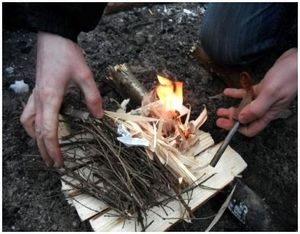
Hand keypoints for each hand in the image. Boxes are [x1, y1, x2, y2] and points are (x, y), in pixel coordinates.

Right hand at [20, 32, 102, 166]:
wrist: (53, 37)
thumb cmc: (67, 55)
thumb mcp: (85, 75)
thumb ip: (92, 97)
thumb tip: (99, 116)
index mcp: (50, 98)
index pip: (49, 130)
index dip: (53, 149)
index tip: (60, 162)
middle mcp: (39, 100)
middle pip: (37, 132)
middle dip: (44, 150)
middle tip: (54, 163)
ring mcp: (35, 96)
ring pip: (28, 123)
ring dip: (36, 138)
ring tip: (46, 148)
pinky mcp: (36, 91)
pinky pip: (29, 114)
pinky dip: (34, 125)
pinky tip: (42, 127)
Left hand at [216, 48, 296, 136]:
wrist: (298, 61)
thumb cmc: (288, 77)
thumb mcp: (270, 94)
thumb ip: (256, 108)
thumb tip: (241, 120)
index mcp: (268, 113)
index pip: (251, 129)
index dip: (237, 129)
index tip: (225, 124)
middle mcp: (265, 108)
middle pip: (245, 119)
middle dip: (231, 120)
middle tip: (218, 119)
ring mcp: (264, 98)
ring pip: (244, 107)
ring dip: (232, 109)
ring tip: (220, 109)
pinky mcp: (263, 88)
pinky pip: (247, 94)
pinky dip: (236, 94)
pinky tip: (227, 92)